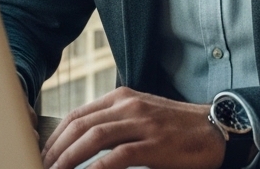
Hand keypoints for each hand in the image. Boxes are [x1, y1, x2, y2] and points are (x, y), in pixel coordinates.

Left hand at [41, 87, 224, 168]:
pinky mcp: (155, 145)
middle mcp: (129, 106)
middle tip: (43, 166)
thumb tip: (82, 143)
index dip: (55, 136)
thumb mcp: (141, 116)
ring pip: (93, 137)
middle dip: (56, 149)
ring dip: (69, 158)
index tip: (44, 154)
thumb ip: (115, 124)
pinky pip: (118, 157)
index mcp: (122, 98)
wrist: (216, 128)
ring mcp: (142, 124)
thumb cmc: (177, 128)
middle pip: (79, 125)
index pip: (78, 115)